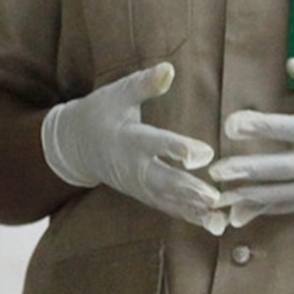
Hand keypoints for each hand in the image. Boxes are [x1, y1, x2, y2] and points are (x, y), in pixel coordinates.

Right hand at [41, 62, 225, 228]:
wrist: (74, 145)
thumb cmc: (99, 113)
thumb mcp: (117, 94)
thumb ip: (143, 84)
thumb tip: (169, 69)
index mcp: (129, 138)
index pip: (156, 144)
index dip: (179, 149)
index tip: (203, 155)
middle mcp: (133, 166)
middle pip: (163, 180)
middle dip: (188, 190)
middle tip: (214, 198)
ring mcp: (137, 185)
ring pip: (167, 200)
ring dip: (193, 211)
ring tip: (219, 220)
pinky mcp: (143, 194)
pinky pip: (168, 207)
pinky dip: (189, 216)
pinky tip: (214, 224)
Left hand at [210, 61, 293, 225]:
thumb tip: (291, 62)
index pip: (285, 130)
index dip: (256, 126)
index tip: (231, 123)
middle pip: (275, 169)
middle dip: (244, 171)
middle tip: (215, 172)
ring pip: (278, 195)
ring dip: (248, 197)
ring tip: (219, 197)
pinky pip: (289, 206)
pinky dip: (265, 210)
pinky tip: (242, 212)